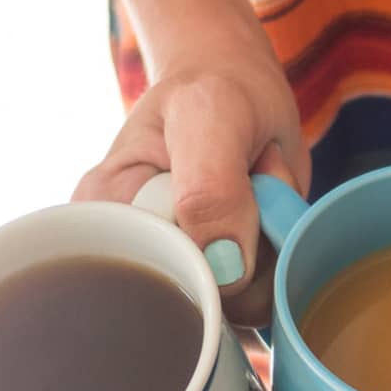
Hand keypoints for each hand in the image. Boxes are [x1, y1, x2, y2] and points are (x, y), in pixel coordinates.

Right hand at [74, 7, 309, 324]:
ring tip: (255, 184)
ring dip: (272, 238)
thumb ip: (211, 188)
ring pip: (242, 303)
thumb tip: (223, 271)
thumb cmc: (211, 89)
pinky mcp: (228, 280)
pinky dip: (286, 247)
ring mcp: (187, 273)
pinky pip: (267, 294)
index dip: (210, 252)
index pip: (152, 284)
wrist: (238, 87)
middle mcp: (138, 257)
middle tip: (247, 175)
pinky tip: (267, 205)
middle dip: (248, 241)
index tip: (231, 185)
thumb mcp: (209, 114)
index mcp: (104, 221)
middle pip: (204, 302)